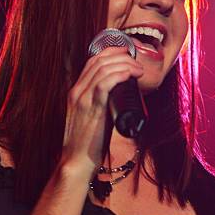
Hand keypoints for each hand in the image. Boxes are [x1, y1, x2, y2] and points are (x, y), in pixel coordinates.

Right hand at [62, 46, 143, 175]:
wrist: (76, 161)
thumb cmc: (87, 144)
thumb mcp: (92, 119)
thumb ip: (102, 107)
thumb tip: (120, 101)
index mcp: (76, 92)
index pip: (92, 62)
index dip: (111, 53)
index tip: (127, 54)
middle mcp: (77, 92)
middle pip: (99, 61)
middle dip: (121, 56)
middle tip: (137, 61)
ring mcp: (82, 99)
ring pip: (103, 68)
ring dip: (124, 65)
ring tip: (138, 70)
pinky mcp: (91, 108)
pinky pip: (104, 83)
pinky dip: (119, 75)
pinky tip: (130, 74)